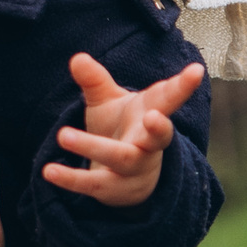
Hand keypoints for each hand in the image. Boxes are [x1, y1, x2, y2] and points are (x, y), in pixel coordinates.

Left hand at [43, 51, 204, 206]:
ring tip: (63, 135)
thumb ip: (95, 81)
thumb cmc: (121, 129)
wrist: (125, 178)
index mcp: (152, 115)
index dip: (184, 85)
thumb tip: (76, 58)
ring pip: (121, 159)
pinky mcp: (113, 188)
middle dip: (159, 129)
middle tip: (155, 116)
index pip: (170, 99)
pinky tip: (49, 171)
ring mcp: (134, 169)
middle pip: (157, 138)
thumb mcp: (109, 101)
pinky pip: (92, 184)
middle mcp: (149, 144)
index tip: (197, 70)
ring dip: (93, 147)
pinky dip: (71, 178)